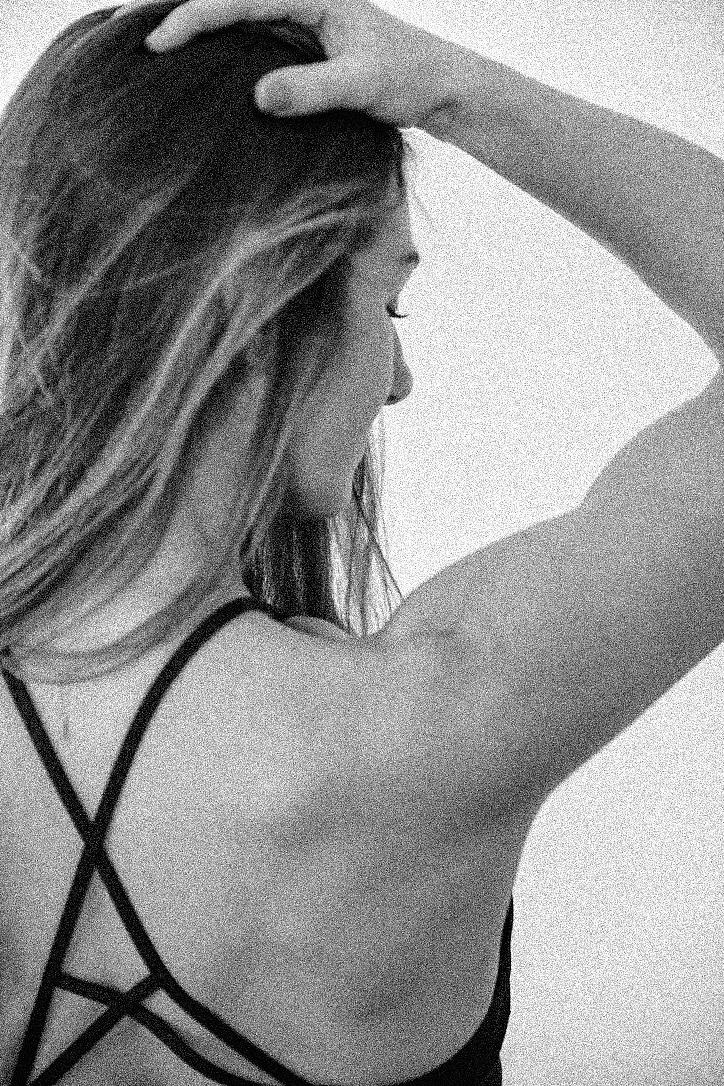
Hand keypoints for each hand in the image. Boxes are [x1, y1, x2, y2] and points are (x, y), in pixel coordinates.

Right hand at [111, 0, 464, 129]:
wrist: (434, 85)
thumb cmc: (405, 78)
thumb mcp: (361, 86)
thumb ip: (313, 91)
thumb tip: (259, 98)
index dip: (192, 18)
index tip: (158, 44)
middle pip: (226, 1)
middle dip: (177, 15)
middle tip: (127, 40)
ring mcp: (297, 21)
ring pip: (232, 20)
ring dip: (194, 33)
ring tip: (149, 55)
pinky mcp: (298, 45)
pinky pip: (247, 41)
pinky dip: (217, 53)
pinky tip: (194, 73)